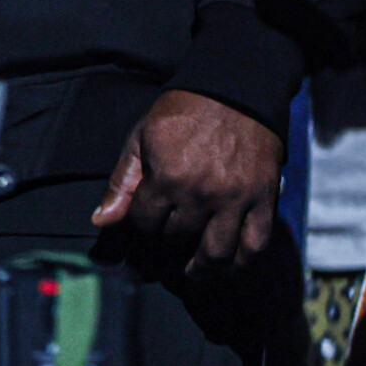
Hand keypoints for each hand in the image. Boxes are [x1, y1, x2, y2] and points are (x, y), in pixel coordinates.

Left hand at [92, 90, 283, 277]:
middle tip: (162, 247)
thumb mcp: (141, 138)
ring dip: (201, 270)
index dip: (139, 224)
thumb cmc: (181, 114)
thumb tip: (101, 221)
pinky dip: (242, 263)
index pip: (145, 221)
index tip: (141, 221)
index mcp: (168, 177)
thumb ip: (122, 182)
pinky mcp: (264, 200)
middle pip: (177, 236)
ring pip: (217, 253)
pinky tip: (228, 268)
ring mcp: (236, 200)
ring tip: (192, 273)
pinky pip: (255, 245)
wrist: (234, 92)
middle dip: (165, 241)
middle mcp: (202, 194)